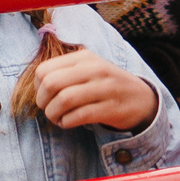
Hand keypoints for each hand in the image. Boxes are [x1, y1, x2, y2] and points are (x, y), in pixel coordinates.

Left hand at [33, 47, 158, 130]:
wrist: (142, 98)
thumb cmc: (106, 85)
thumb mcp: (88, 69)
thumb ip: (64, 71)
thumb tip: (36, 85)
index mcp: (84, 58)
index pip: (45, 70)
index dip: (37, 87)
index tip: (44, 96)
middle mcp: (94, 69)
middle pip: (52, 83)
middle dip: (43, 101)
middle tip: (47, 108)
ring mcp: (105, 88)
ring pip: (64, 100)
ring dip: (54, 114)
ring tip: (57, 118)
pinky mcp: (111, 108)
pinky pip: (79, 116)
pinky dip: (67, 122)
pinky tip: (68, 123)